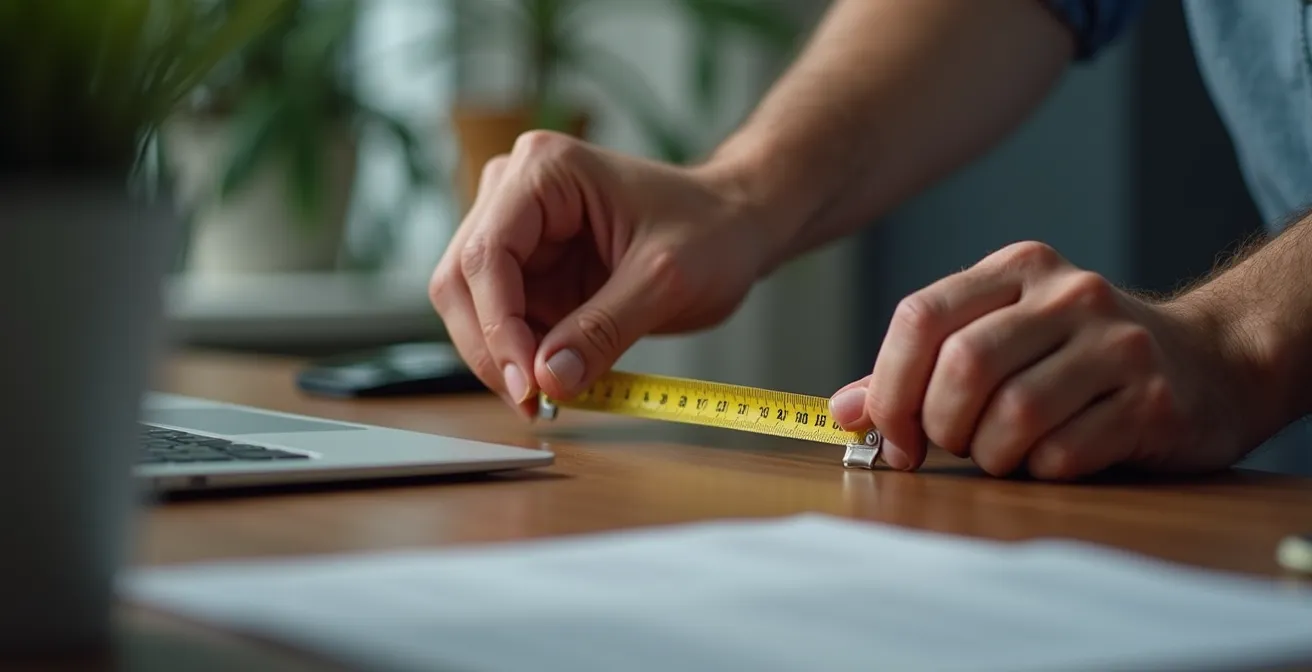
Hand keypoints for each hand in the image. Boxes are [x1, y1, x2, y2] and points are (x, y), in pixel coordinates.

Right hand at [429, 131, 767, 416]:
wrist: (735, 226)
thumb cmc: (711, 230)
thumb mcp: (666, 281)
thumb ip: (605, 330)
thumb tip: (550, 381)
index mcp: (544, 171)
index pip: (488, 256)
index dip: (497, 328)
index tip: (528, 385)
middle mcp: (514, 193)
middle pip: (462, 282)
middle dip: (492, 350)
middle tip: (535, 405)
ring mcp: (517, 231)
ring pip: (472, 309)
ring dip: (503, 360)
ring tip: (554, 396)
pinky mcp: (529, 269)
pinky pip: (502, 323)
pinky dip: (521, 359)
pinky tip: (558, 380)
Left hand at [828, 241, 1261, 478]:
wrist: (1212, 362)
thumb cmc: (1080, 359)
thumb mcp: (1001, 340)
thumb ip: (920, 369)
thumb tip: (843, 410)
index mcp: (1016, 269)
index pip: (920, 317)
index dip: (889, 386)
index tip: (889, 434)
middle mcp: (1068, 294)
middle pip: (963, 365)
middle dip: (938, 424)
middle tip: (948, 447)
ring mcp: (1116, 344)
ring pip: (1012, 414)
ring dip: (991, 454)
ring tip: (1003, 452)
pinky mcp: (1153, 400)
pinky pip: (1063, 453)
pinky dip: (1040, 469)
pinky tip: (1053, 457)